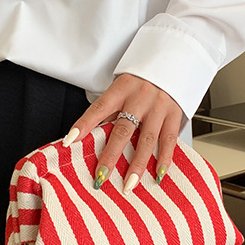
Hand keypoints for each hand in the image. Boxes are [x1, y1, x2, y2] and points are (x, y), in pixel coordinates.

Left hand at [63, 73, 182, 192]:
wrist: (173, 60)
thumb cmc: (141, 80)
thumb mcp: (122, 87)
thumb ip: (112, 110)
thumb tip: (92, 137)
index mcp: (122, 88)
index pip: (98, 108)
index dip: (83, 125)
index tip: (69, 142)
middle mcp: (140, 98)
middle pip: (123, 130)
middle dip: (111, 156)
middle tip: (100, 177)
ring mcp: (159, 107)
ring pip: (147, 139)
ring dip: (137, 165)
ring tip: (129, 185)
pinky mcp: (175, 114)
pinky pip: (169, 140)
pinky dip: (164, 159)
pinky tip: (157, 175)